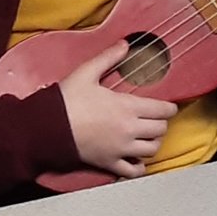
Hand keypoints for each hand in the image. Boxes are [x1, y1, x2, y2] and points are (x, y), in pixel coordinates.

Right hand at [58, 40, 178, 177]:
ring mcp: (121, 148)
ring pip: (152, 150)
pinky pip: (134, 171)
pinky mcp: (110, 162)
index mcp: (127, 106)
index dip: (169, 107)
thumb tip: (125, 44)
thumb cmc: (66, 100)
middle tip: (155, 119)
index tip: (167, 106)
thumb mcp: (86, 73)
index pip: (163, 110)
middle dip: (161, 123)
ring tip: (147, 137)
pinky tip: (137, 159)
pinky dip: (140, 166)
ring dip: (153, 142)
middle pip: (161, 130)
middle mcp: (129, 129)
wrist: (47, 126)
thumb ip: (108, 58)